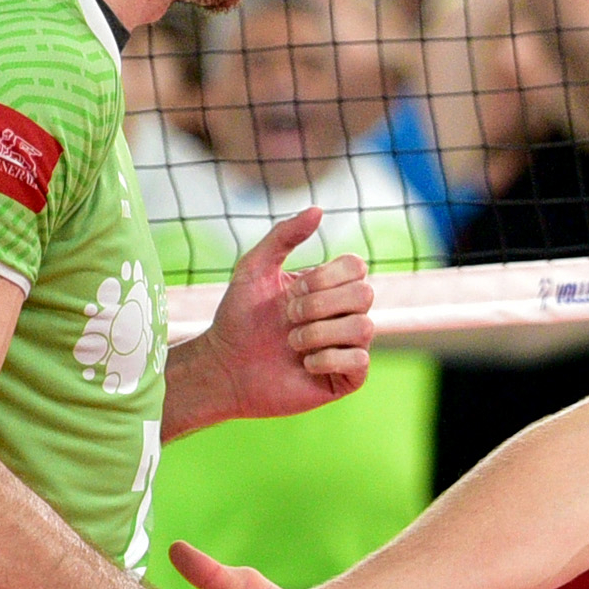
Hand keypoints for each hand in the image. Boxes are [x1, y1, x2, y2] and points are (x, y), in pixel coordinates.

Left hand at [188, 205, 375, 420]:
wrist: (224, 367)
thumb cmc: (237, 319)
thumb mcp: (254, 268)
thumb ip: (283, 236)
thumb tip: (318, 210)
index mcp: (329, 287)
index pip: (357, 267)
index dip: (327, 277)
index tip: (292, 292)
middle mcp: (344, 315)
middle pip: (364, 294)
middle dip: (319, 304)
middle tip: (288, 318)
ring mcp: (348, 347)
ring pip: (364, 327)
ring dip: (320, 333)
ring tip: (292, 342)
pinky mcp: (346, 379)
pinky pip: (360, 362)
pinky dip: (329, 359)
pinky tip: (305, 364)